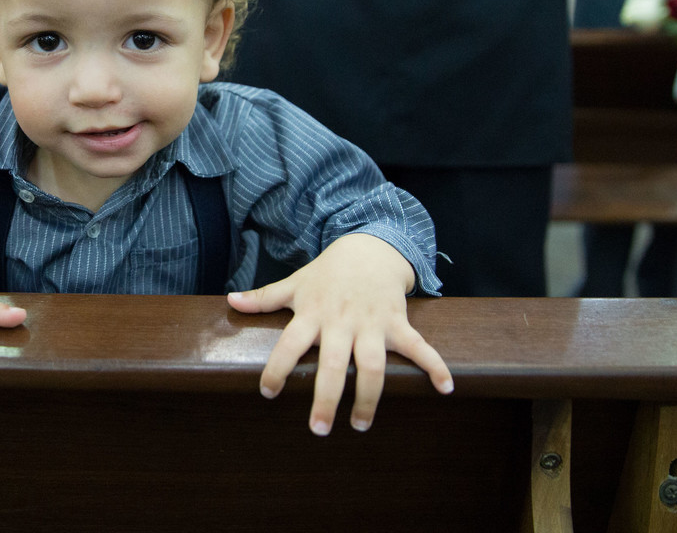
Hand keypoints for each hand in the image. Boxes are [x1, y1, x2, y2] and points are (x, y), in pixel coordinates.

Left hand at [228, 233, 452, 434]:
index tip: (268, 392)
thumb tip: (231, 301)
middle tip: (319, 429)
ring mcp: (372, 324)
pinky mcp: (398, 324)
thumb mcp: (295, 282)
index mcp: (313, 314)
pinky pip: (419, 347)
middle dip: (326, 398)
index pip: (289, 344)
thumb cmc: (328, 273)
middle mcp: (341, 322)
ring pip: (372, 365)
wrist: (369, 247)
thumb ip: (264, 297)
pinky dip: (435, 366)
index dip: (277, 368)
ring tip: (361, 425)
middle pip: (333, 365)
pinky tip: (446, 389)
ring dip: (369, 397)